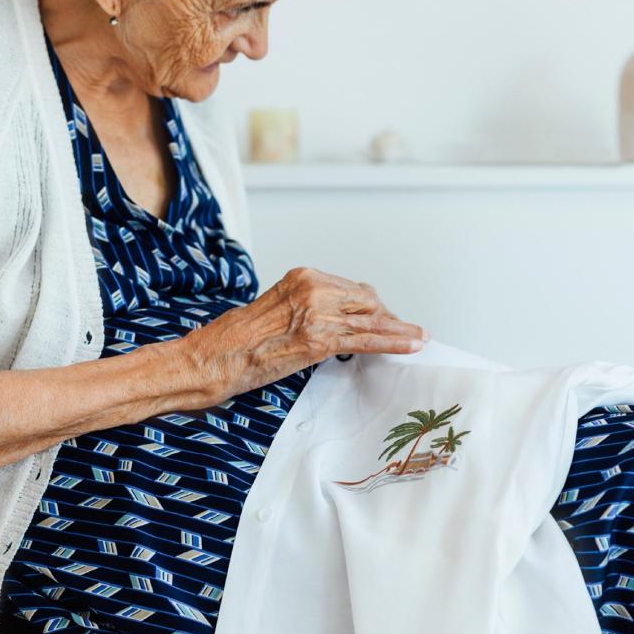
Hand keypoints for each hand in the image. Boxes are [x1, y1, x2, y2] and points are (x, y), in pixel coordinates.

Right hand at [177, 267, 428, 403]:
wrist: (215, 357)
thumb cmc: (238, 340)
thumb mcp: (277, 309)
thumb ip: (307, 308)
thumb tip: (335, 320)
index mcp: (302, 276)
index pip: (352, 288)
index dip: (372, 307)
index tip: (384, 318)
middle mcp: (313, 287)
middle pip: (367, 301)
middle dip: (387, 319)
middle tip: (402, 334)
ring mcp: (318, 312)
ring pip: (372, 320)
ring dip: (400, 330)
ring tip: (419, 337)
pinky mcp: (320, 339)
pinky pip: (367, 340)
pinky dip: (394, 342)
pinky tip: (412, 344)